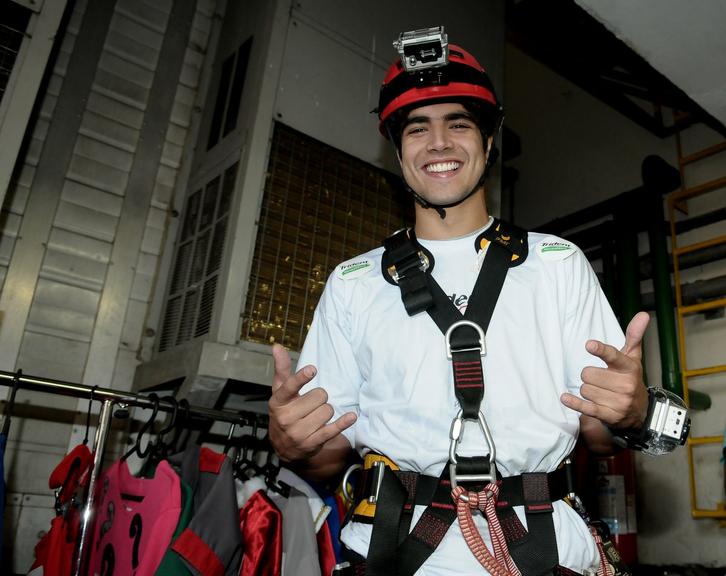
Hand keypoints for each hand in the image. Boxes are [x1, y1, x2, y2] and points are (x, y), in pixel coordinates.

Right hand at [268, 344, 356, 462]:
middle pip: (319, 396)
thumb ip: (281, 369)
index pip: (290, 387)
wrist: (283, 447)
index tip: (312, 370)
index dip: (302, 378)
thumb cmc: (284, 412)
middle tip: (312, 403)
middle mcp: (286, 418)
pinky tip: (351, 416)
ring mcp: (298, 432)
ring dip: (326, 411)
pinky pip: (332, 429)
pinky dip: (343, 422)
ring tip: (316, 416)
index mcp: (278, 402)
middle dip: (320, 398)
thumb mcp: (280, 392)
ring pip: (327, 411)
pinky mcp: (311, 443)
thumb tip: (277, 347)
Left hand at [561, 311, 649, 429]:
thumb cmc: (630, 378)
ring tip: (601, 392)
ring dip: (587, 390)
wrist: (640, 412)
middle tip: (600, 379)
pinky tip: (565, 398)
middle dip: (589, 376)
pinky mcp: (609, 415)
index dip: (600, 350)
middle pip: (587, 373)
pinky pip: (586, 407)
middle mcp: (625, 385)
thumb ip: (634, 336)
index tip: (589, 345)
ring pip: (584, 389)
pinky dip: (574, 403)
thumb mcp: (633, 358)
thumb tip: (642, 314)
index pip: (613, 356)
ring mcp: (618, 402)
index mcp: (629, 368)